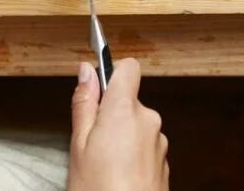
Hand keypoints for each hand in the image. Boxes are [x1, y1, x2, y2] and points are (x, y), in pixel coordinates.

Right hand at [68, 58, 168, 190]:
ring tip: (104, 165)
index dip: (112, 72)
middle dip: (111, 115)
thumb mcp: (78, 145)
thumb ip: (84, 103)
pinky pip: (145, 148)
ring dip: (122, 138)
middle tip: (91, 142)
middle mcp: (148, 121)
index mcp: (124, 110)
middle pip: (129, 101)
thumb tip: (86, 72)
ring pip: (137, 126)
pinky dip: (133, 156)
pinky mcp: (165, 163)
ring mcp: (159, 143)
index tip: (96, 86)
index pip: (127, 68)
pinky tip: (119, 176)